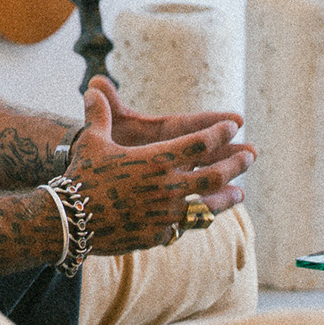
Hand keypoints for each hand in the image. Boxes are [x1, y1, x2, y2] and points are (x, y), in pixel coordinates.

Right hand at [64, 84, 254, 255]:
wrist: (73, 220)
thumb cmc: (83, 175)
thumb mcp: (92, 142)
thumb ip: (98, 116)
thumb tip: (93, 90)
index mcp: (157, 159)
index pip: (199, 143)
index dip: (219, 132)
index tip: (234, 125)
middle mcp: (168, 187)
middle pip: (215, 175)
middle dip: (236, 163)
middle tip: (251, 156)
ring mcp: (167, 214)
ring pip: (209, 206)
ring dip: (228, 198)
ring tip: (241, 194)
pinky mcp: (159, 234)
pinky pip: (186, 226)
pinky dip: (198, 220)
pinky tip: (203, 218)